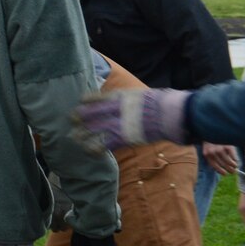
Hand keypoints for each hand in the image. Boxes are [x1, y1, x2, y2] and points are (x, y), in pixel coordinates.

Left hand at [73, 89, 191, 151]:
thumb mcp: (138, 95)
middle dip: (79, 117)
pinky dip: (95, 148)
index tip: (80, 102)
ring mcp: (119, 124)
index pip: (95, 97)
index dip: (85, 100)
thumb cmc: (159, 104)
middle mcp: (116, 110)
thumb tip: (114, 99)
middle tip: (71, 120)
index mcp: (120, 97)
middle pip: (90, 113)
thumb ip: (124, 98)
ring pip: (93, 130)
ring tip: (75, 137)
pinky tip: (90, 151)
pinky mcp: (124, 138)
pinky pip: (105, 145)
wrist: (173, 115)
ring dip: (82, 134)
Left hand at [203, 142, 238, 175]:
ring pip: (228, 161)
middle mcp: (213, 152)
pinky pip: (233, 156)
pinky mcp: (227, 146)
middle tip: (233, 172)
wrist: (214, 130)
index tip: (225, 174)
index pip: (214, 165)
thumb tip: (215, 169)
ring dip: (233, 165)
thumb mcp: (207, 150)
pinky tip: (235, 160)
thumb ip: (210, 158)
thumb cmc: (211, 142)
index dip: (220, 171)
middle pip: (222, 164)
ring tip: (235, 166)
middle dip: (229, 169)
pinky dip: (235, 159)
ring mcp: (220, 149)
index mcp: (207, 154)